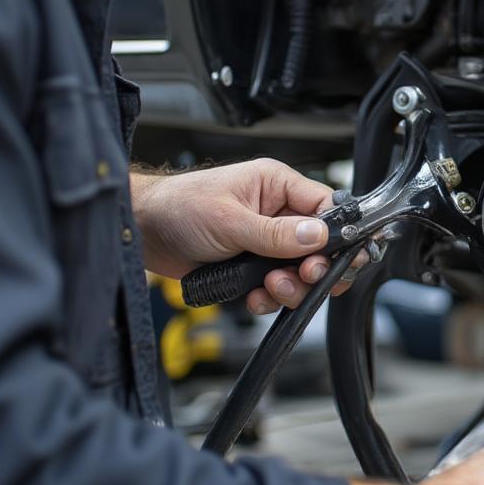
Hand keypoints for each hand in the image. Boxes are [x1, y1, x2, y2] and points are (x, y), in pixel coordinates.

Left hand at [130, 159, 366, 314]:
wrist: (141, 232)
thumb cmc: (179, 207)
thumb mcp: (230, 220)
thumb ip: (277, 233)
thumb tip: (320, 236)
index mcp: (278, 186)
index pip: (326, 206)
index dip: (339, 233)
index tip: (342, 256)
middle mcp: (278, 213)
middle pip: (321, 245)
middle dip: (316, 267)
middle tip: (306, 276)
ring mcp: (266, 242)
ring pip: (301, 271)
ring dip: (292, 287)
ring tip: (271, 287)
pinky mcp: (252, 267)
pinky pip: (277, 288)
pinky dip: (271, 298)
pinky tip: (254, 297)